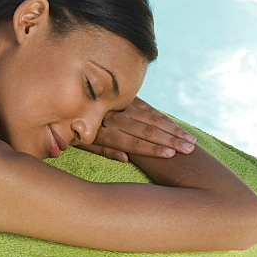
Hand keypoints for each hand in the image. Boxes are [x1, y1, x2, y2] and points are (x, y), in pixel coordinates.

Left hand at [80, 98, 196, 161]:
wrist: (66, 98)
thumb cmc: (73, 131)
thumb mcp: (83, 143)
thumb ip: (104, 151)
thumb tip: (126, 159)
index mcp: (101, 129)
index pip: (131, 141)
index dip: (151, 148)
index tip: (170, 155)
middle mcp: (113, 115)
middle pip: (145, 129)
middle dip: (169, 140)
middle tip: (189, 149)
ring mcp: (121, 104)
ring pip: (150, 118)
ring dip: (171, 130)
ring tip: (190, 141)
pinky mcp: (126, 97)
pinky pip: (147, 108)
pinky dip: (162, 118)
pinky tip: (176, 128)